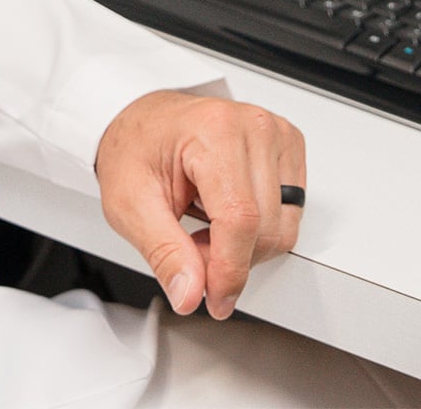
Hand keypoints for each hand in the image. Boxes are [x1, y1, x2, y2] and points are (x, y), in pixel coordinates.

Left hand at [94, 90, 304, 320]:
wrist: (144, 120)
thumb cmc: (135, 150)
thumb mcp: (130, 204)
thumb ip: (164, 253)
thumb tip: (190, 295)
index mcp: (214, 130)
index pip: (240, 219)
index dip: (228, 272)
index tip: (214, 300)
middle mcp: (253, 126)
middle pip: (265, 229)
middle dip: (229, 261)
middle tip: (191, 252)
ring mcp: (274, 135)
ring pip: (283, 228)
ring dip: (246, 248)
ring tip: (206, 229)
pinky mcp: (287, 147)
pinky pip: (290, 214)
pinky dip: (261, 230)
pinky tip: (228, 215)